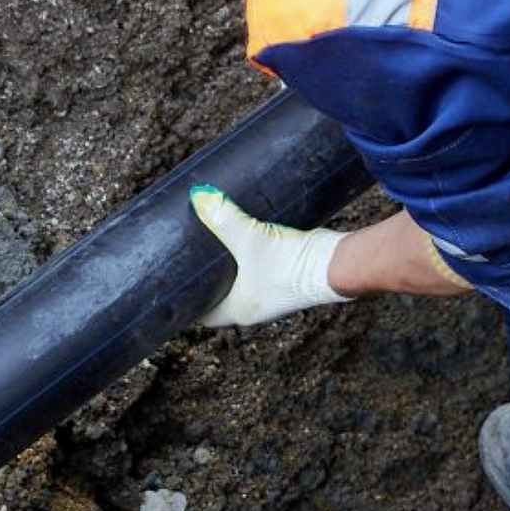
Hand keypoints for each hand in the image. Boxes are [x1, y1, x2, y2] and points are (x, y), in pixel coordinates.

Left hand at [190, 185, 351, 326]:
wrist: (336, 262)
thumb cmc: (291, 262)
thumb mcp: (251, 238)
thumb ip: (224, 217)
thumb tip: (198, 195)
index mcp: (239, 310)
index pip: (203, 314)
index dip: (187, 303)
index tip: (173, 284)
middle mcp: (255, 306)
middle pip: (220, 296)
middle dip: (206, 281)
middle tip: (188, 257)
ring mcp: (272, 293)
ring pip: (240, 283)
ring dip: (228, 269)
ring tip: (212, 245)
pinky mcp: (286, 277)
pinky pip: (259, 271)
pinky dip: (248, 259)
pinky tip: (243, 239)